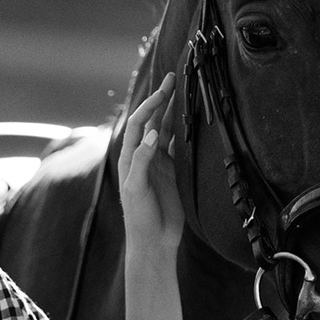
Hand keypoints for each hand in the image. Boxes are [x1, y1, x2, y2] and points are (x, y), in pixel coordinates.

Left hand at [116, 73, 185, 254]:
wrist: (153, 241)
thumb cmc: (139, 217)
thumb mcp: (136, 188)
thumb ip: (142, 161)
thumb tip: (152, 134)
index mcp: (129, 158)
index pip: (139, 124)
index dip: (149, 106)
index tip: (163, 92)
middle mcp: (143, 156)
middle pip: (152, 121)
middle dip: (161, 100)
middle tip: (172, 78)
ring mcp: (158, 163)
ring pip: (165, 130)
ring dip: (172, 111)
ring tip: (181, 91)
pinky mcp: (171, 172)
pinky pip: (177, 146)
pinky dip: (182, 131)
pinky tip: (189, 119)